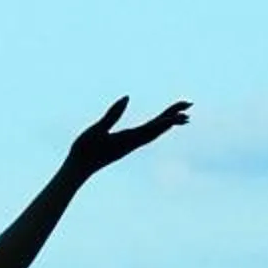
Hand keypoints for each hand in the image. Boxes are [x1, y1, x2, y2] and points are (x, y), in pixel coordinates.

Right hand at [65, 96, 189, 180]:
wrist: (77, 170)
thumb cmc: (84, 149)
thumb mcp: (96, 129)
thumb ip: (112, 114)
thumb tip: (127, 97)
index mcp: (128, 138)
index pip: (155, 126)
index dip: (170, 117)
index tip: (185, 111)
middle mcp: (133, 143)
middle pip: (159, 128)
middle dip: (175, 116)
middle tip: (189, 104)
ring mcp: (129, 145)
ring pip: (155, 133)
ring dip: (169, 123)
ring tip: (182, 116)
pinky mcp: (124, 146)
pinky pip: (147, 136)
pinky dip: (157, 128)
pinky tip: (159, 126)